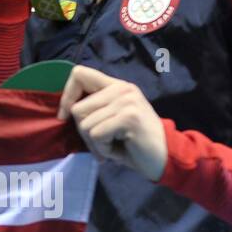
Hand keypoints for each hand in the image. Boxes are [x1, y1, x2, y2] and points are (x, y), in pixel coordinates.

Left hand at [57, 65, 167, 180]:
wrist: (167, 158)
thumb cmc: (134, 143)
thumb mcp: (111, 119)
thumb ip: (93, 109)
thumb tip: (64, 110)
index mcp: (116, 85)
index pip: (79, 74)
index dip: (66, 95)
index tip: (65, 115)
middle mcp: (122, 88)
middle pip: (76, 108)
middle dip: (84, 132)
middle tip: (103, 143)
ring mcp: (126, 101)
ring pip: (84, 124)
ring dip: (95, 143)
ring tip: (114, 145)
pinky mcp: (128, 117)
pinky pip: (96, 134)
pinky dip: (103, 148)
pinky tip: (119, 148)